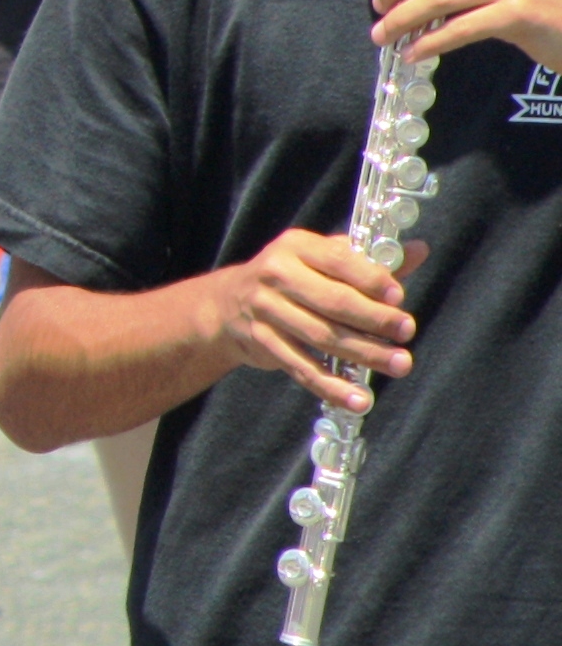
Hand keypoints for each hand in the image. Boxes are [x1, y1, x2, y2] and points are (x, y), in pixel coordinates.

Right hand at [209, 229, 421, 409]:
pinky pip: (302, 368)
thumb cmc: (290, 278)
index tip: (399, 298)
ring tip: (400, 364)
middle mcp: (276, 274)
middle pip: (334, 301)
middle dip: (375, 319)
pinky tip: (358, 399)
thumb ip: (369, 261)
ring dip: (365, 354)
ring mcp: (266, 310)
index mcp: (296, 246)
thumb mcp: (320, 259)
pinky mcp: (263, 342)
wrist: (226, 303)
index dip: (372, 280)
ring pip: (322, 336)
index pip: (340, 260)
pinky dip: (332, 386)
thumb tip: (420, 250)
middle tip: (407, 332)